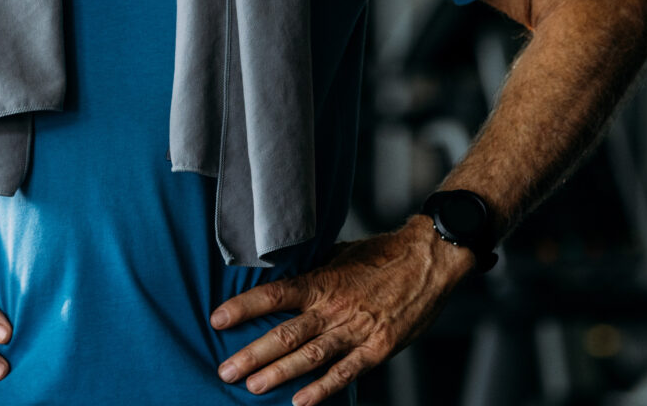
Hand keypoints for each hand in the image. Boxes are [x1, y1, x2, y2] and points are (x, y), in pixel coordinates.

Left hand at [208, 223, 473, 404]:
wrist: (428, 259)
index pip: (273, 295)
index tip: (218, 320)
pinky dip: (322, 389)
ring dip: (279, 373)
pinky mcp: (378, 347)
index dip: (244, 308)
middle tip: (225, 370)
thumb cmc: (381, 255)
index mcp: (320, 281)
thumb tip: (280, 277)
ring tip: (252, 386)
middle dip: (252, 354)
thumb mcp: (338, 255)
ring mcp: (355, 329)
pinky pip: (345, 372)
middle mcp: (333, 307)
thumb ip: (312, 273)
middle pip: (285, 333)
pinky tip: (300, 401)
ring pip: (310, 355)